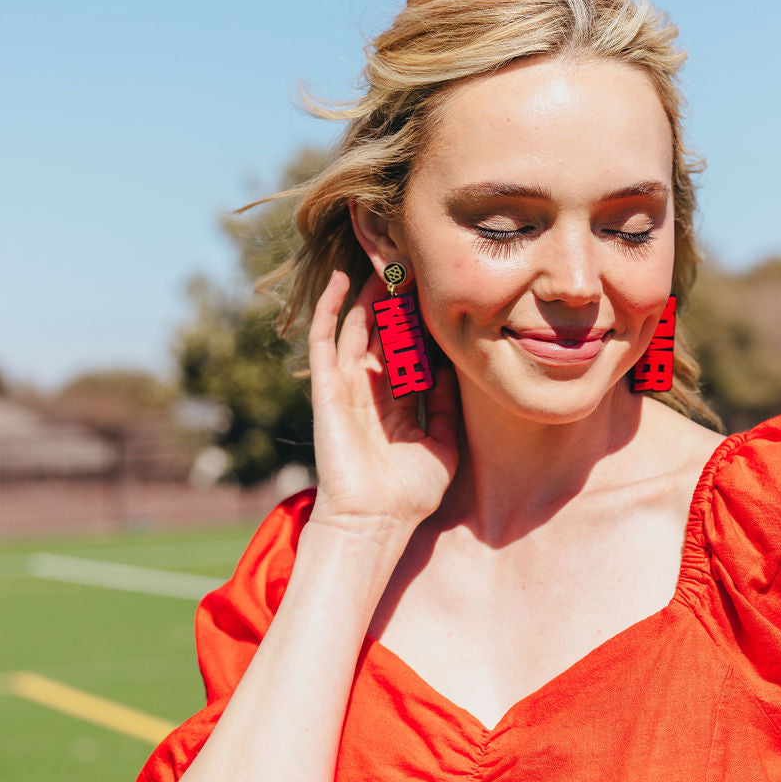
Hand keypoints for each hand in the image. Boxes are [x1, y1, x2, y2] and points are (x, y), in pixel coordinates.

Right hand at [307, 268, 459, 531]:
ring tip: (385, 260)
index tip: (438, 292)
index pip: (410, 352)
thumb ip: (446, 406)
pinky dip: (330, 309)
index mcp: (398, 404)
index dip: (421, 323)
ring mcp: (347, 387)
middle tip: (414, 265)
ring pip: (357, 328)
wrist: (376, 520)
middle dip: (398, 301)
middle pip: (384, 333)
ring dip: (369, 295)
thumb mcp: (442, 444)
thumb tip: (455, 369)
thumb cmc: (409, 493)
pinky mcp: (326, 388)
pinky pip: (325, 340)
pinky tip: (340, 278)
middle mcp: (371, 391)